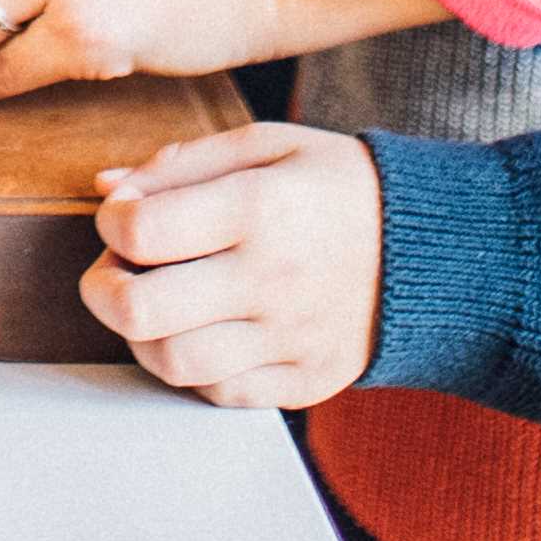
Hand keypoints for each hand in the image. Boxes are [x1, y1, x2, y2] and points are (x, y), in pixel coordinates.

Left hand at [82, 127, 381, 407]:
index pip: (140, 230)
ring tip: (157, 304)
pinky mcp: (306, 381)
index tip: (125, 215)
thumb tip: (106, 185)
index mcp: (259, 208)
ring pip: (171, 363)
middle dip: (102, 289)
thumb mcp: (268, 146)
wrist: (437, 251)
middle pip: (139, 310)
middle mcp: (272, 280)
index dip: (111, 221)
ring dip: (142, 336)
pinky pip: (220, 394)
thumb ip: (182, 164)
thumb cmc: (339, 187)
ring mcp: (290, 339)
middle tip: (117, 271)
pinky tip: (202, 332)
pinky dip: (194, 369)